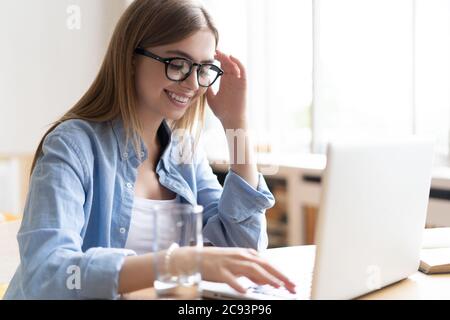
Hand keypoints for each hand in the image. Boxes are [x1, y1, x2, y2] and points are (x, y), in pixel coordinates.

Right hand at [172, 247, 296, 293]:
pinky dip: (238, 284)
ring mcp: (230, 262)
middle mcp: (241, 256)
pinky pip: (229, 278)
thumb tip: (267, 280)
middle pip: (264, 265)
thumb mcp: (238, 265)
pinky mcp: (219, 270)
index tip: (292, 283)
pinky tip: (245, 290)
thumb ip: (252, 272)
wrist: (195, 257)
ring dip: (265, 278)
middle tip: (291, 286)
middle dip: (280, 276)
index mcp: (247, 254)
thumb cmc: (218, 261)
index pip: (268, 264)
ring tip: (276, 286)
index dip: (282, 273)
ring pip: (251, 270)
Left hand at [206, 50, 247, 127]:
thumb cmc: (222, 111)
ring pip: (234, 65)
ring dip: (228, 58)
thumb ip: (208, 89)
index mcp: (225, 82)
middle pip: (228, 64)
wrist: (231, 119)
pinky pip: (243, 70)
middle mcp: (232, 80)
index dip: (217, 60)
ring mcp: (238, 81)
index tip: (209, 55)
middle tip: (213, 51)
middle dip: (221, 56)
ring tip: (220, 53)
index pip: (222, 67)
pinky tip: (231, 57)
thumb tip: (202, 80)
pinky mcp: (243, 83)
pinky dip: (238, 63)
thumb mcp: (211, 98)